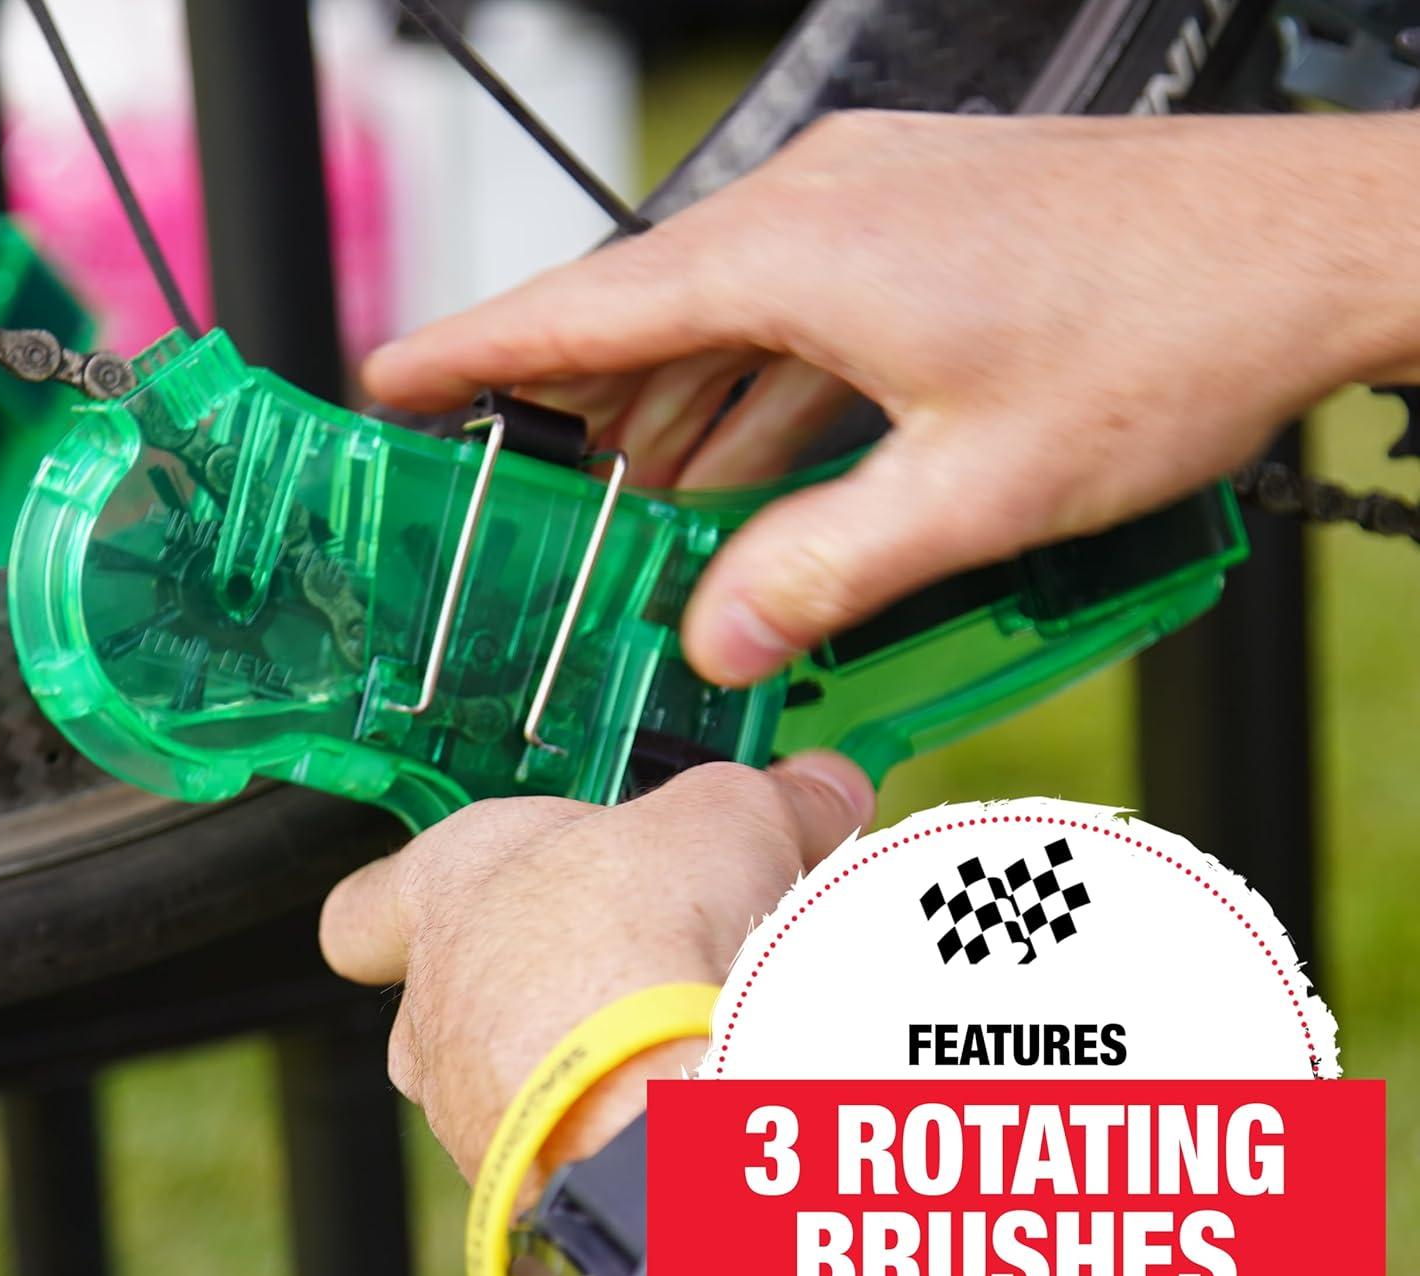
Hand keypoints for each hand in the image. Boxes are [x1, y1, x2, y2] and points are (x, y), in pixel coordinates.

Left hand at [319, 753, 872, 1275]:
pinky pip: (561, 1149)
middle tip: (638, 955)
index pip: (371, 901)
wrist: (656, 1112)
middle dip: (546, 975)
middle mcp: (436, 1007)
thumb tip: (826, 788)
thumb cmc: (642, 948)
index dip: (414, 895)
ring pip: (512, 1077)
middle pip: (460, 991)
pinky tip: (688, 1107)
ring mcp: (471, 1109)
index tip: (474, 894)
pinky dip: (616, 1129)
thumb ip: (777, 801)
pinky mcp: (523, 1191)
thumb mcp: (729, 823)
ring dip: (585, 1058)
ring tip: (684, 1037)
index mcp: (450, 890)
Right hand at [366, 108, 1419, 685]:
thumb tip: (723, 639)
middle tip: (534, 506)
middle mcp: (817, 210)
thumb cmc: (1164, 332)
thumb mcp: (975, 489)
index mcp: (797, 254)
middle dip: (582, 418)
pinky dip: (759, 398)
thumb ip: (826, 572)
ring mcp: (870, 212)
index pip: (584, 309)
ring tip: (642, 517)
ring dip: (682, 422)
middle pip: (646, 323)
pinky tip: (754, 470)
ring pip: (725, 328)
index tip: (394, 384)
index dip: (475, 354)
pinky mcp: (920, 232)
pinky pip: (797, 321)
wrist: (1307, 246)